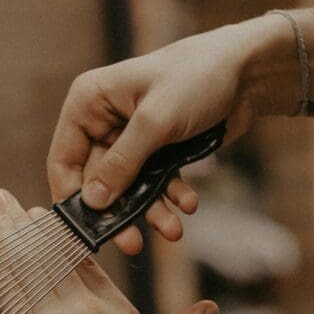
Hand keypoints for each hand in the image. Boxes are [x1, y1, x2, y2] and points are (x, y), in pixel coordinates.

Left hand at [0, 189, 218, 313]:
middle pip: (54, 253)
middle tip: (5, 200)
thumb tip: (210, 307)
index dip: (62, 242)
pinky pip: (12, 291)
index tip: (45, 222)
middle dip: (28, 224)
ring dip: (7, 231)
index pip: (86, 267)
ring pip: (31, 263)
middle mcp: (89, 308)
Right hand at [47, 17, 287, 254]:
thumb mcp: (155, 121)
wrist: (250, 70)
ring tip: (173, 230)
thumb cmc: (198, 78)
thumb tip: (92, 202)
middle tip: (132, 244)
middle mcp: (104, 122)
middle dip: (120, 213)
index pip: (63, 160)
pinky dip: (170, 196)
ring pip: (129, 189)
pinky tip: (189, 204)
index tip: (87, 229)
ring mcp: (130, 138)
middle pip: (97, 183)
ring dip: (150, 211)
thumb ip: (122, 164)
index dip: (72, 197)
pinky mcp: (156, 150)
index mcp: (89, 103)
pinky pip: (154, 183)